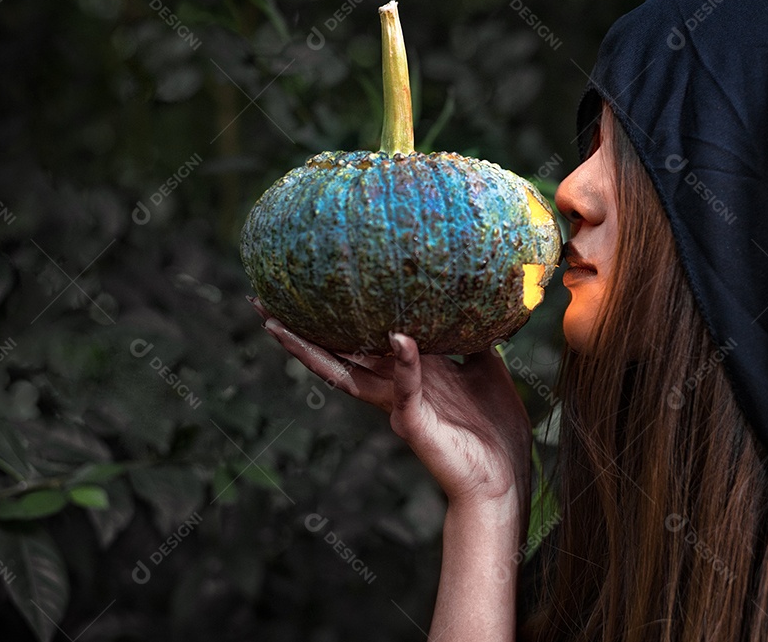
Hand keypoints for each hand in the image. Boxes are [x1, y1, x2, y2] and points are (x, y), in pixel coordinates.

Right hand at [250, 297, 531, 512]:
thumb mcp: (484, 369)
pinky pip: (406, 387)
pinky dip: (405, 361)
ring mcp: (397, 407)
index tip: (308, 291)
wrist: (505, 476)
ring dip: (312, 350)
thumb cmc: (494, 427)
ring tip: (278, 325)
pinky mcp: (414, 423)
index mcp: (404, 374)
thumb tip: (471, 299)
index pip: (359, 342)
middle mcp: (390, 390)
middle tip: (262, 304)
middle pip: (334, 356)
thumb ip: (469, 338)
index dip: (332, 320)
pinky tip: (398, 336)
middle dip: (297, 333)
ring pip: (345, 374)